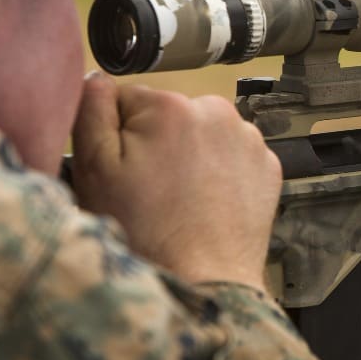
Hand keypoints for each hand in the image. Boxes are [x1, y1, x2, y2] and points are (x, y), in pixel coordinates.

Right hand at [71, 72, 281, 290]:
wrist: (205, 280)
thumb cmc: (147, 233)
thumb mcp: (95, 169)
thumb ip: (92, 111)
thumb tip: (97, 79)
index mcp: (172, 106)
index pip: (128, 102)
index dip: (117, 137)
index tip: (123, 169)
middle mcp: (218, 113)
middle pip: (169, 117)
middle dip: (157, 144)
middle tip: (152, 189)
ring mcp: (249, 140)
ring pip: (203, 136)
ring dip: (191, 158)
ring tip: (181, 200)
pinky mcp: (268, 166)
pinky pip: (233, 158)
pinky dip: (221, 174)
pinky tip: (208, 203)